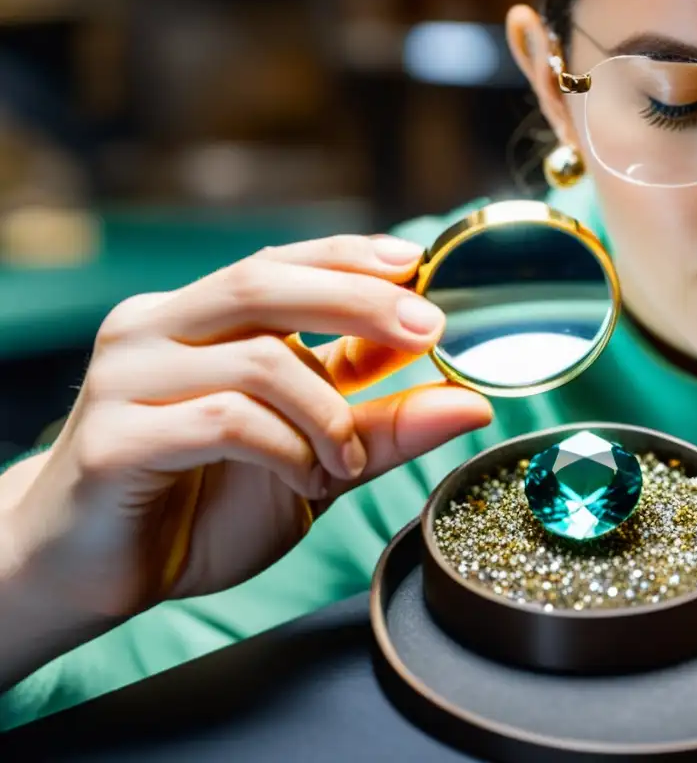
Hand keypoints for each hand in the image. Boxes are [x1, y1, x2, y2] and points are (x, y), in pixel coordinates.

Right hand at [6, 235, 492, 621]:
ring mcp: (129, 379)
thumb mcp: (311, 462)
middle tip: (427, 330)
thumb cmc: (199, 505)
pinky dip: (286, 449)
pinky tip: (304, 482)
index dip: (350, 255)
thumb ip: (381, 428)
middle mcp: (158, 330)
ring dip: (327, 410)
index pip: (280, 261)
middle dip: (358, 299)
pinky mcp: (114, 437)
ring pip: (256, 356)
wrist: (93, 573)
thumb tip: (470, 402)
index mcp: (199, 321)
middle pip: (265, 281)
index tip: (418, 265)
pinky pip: (224, 420)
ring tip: (346, 461)